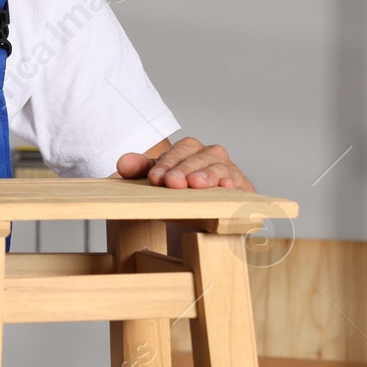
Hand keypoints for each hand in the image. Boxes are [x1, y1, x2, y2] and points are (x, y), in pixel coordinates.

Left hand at [116, 136, 254, 191]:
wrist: (197, 215)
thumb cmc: (175, 192)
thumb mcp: (154, 180)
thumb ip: (139, 169)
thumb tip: (123, 163)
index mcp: (189, 150)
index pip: (178, 152)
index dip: (166, 164)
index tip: (155, 178)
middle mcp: (211, 156)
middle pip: (200, 158)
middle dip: (184, 170)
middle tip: (172, 183)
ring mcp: (228, 171)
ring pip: (220, 168)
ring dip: (208, 175)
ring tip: (196, 184)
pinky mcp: (243, 190)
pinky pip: (241, 186)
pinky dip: (235, 187)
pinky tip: (227, 188)